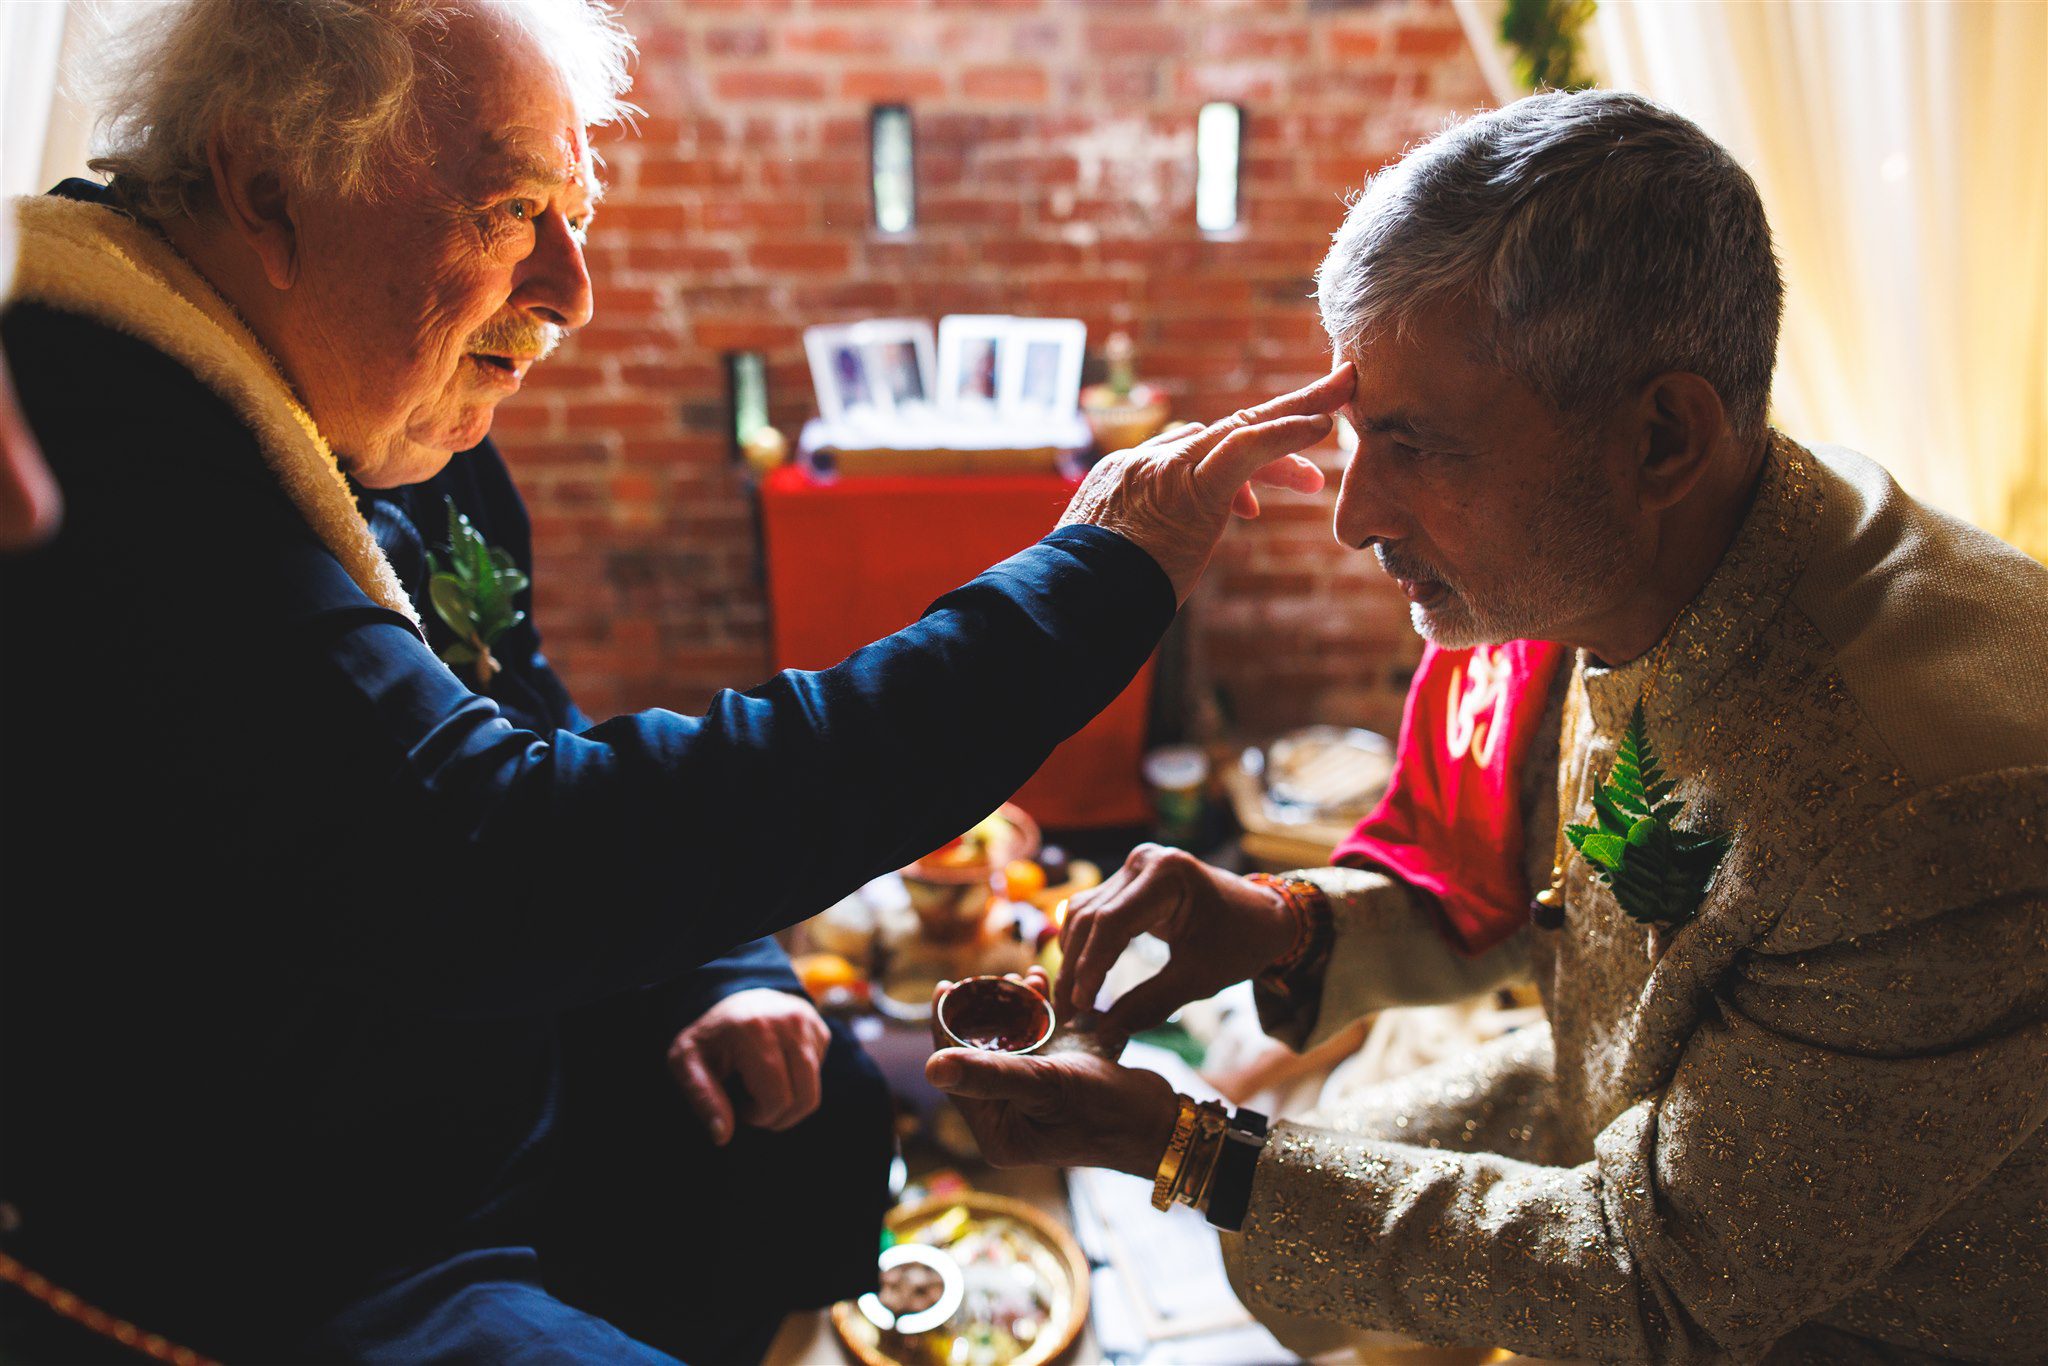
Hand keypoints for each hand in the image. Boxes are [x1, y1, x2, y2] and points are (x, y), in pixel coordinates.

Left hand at [667, 988, 831, 1145]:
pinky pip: (818, 1074)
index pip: (776, 1098)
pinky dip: (799, 1083)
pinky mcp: (820, 1029)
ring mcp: (809, 1024)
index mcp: (754, 1031)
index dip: (760, 1117)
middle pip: (803, 1098)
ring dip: (791, 1106)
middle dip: (779, 1117)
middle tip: (755, 1108)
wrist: (732, 996)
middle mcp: (789, 1023)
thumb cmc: (709, 1037)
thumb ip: (702, 1098)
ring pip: (815, 1090)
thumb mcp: (686, 1062)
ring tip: (765, 1095)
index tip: (740, 1109)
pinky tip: (778, 1071)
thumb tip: (722, 1136)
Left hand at [927, 969, 1178, 1175]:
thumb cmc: (1106, 1110)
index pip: (957, 1070)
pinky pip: (1038, 1043)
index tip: (945, 987)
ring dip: (1015, 1007)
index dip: (947, 1026)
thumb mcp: (1043, 1086)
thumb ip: (987, 1075)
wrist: (1161, 1122)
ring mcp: (1035, 1099)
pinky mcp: (1058, 1083)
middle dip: (987, 1011)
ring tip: (1026, 978)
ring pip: (1011, 1043)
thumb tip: (930, 1068)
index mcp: (996, 1129)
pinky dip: (1039, 1015)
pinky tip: (1044, 986)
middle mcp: (1010, 1116)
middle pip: (982, 1053)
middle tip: (993, 977)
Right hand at [1055, 844, 1296, 1033]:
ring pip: (1084, 914)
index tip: (1080, 1008)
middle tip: (1065, 1014)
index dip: (1090, 967)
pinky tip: (1080, 979)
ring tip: (1068, 1003)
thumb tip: (1102, 1032)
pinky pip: (1094, 912)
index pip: (1111, 923)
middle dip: (1075, 969)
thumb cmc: (1241, 942)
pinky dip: (1084, 946)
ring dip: (1073, 959)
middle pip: (1090, 917)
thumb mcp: (1199, 978)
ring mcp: (1134, 868)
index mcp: (1167, 875)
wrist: (1265, 917)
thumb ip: (1149, 1004)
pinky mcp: (1129, 881)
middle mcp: (1144, 861)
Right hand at [1058, 365, 1354, 602]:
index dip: (1232, 460)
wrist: (1074, 604)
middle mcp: (1145, 461)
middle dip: (1275, 423)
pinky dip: (1285, 433)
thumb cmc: (1091, 600)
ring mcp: (1166, 468)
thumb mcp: (1110, 561)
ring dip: (1295, 415)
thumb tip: (1154, 556)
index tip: (1262, 483)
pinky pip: (1246, 447)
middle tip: (1323, 421)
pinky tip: (1321, 423)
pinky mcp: (1191, 486)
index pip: (1187, 450)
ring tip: (1336, 410)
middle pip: (1222, 429)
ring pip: (1240, 427)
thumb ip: (1134, 543)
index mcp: (1124, 477)